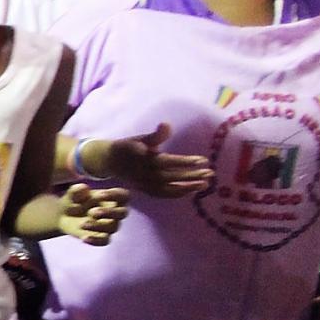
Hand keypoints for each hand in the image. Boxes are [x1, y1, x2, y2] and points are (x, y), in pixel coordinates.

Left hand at [56, 182, 130, 244]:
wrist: (63, 215)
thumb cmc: (74, 200)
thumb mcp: (72, 194)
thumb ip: (76, 190)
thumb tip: (82, 187)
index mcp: (113, 198)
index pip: (123, 195)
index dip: (114, 195)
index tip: (99, 194)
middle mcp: (115, 212)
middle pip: (122, 213)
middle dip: (109, 213)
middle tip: (92, 212)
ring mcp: (109, 225)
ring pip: (113, 228)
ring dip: (98, 226)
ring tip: (82, 224)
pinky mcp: (102, 237)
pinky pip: (105, 241)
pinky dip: (96, 241)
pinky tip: (84, 238)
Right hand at [83, 124, 212, 198]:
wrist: (109, 161)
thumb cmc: (128, 147)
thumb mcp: (140, 138)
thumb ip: (156, 135)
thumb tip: (167, 124)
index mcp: (143, 158)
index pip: (167, 162)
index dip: (185, 162)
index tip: (203, 160)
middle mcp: (143, 173)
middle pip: (170, 176)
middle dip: (191, 175)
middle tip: (210, 173)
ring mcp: (143, 184)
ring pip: (168, 188)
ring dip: (187, 187)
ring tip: (205, 184)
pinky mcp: (144, 190)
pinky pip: (163, 194)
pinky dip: (177, 193)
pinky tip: (192, 190)